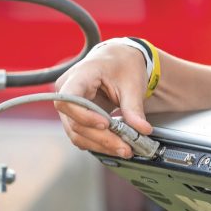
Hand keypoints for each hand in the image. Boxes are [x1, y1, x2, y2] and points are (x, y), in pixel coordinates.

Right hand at [54, 44, 152, 158]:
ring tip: (124, 149)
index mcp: (80, 75)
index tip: (106, 124)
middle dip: (101, 138)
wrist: (119, 61)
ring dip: (100, 145)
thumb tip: (143, 130)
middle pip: (74, 122)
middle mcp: (66, 90)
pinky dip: (98, 144)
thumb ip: (134, 108)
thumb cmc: (122, 65)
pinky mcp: (75, 117)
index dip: (84, 116)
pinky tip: (116, 146)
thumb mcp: (132, 83)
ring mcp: (69, 106)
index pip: (68, 99)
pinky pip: (81, 135)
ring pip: (76, 133)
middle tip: (125, 148)